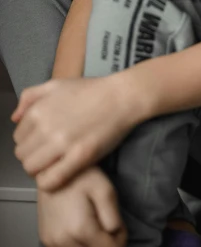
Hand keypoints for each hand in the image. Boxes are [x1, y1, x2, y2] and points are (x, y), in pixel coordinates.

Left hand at [11, 76, 137, 191]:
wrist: (121, 97)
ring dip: (40, 169)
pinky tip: (60, 174)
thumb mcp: (57, 84)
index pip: (18, 138)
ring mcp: (62, 143)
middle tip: (49, 153)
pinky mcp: (78, 157)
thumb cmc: (91, 90)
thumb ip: (30, 96)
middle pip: (22, 155)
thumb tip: (15, 118)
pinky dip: (49, 182)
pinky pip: (50, 181)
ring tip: (55, 163)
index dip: (30, 141)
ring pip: (31, 169)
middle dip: (33, 156)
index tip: (42, 141)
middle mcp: (46, 127)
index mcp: (38, 110)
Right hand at [38, 164, 127, 246]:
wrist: (54, 167)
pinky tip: (82, 226)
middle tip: (109, 223)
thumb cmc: (81, 175)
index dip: (119, 239)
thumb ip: (113, 218)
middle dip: (106, 243)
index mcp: (80, 229)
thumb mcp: (105, 190)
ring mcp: (51, 241)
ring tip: (95, 222)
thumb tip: (116, 237)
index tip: (119, 225)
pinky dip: (79, 242)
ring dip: (92, 243)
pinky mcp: (46, 239)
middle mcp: (63, 240)